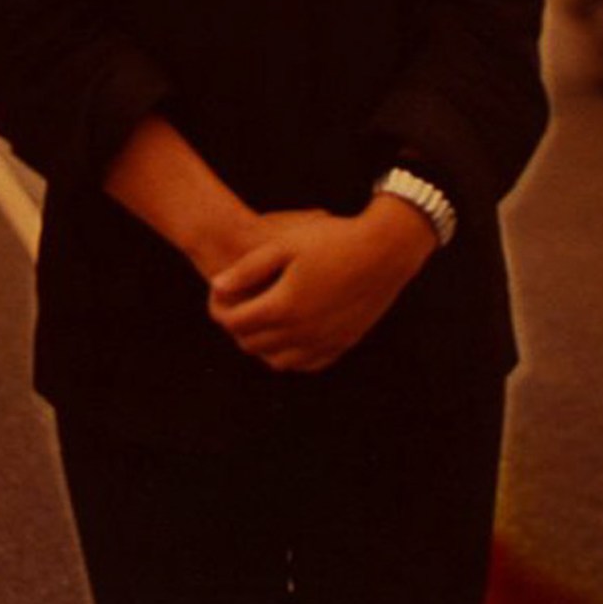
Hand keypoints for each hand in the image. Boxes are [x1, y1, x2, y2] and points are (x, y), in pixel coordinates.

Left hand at [207, 199, 437, 373]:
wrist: (385, 250)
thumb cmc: (332, 239)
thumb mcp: (285, 245)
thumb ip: (248, 269)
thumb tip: (217, 286)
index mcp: (283, 306)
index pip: (234, 322)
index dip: (218, 308)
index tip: (218, 293)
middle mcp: (301, 332)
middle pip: (252, 343)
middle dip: (237, 326)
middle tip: (236, 304)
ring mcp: (323, 342)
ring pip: (277, 360)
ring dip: (262, 344)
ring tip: (260, 318)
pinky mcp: (342, 344)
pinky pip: (306, 364)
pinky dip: (290, 355)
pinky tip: (289, 333)